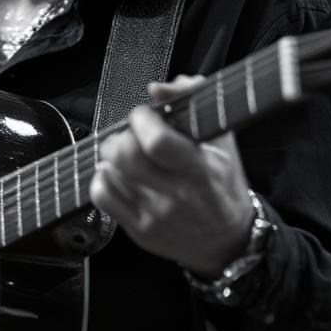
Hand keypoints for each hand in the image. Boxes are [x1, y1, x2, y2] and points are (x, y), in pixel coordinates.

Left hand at [89, 75, 253, 277]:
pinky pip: (102, 196)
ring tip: (128, 155)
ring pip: (111, 172)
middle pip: (126, 156)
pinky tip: (118, 174)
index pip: (158, 142)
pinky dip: (103, 177)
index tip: (145, 115)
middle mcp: (177, 196)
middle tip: (132, 134)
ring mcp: (155, 216)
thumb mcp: (221, 140)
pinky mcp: (139, 231)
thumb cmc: (222, 183)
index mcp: (202, 171)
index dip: (142, 120)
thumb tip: (158, 89)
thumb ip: (193, 102)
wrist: (227, 241)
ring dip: (113, 155)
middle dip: (122, 135)